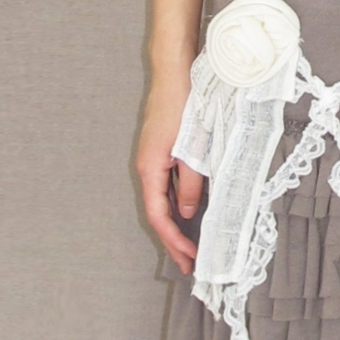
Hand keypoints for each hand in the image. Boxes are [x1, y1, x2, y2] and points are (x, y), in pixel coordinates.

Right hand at [138, 70, 205, 274]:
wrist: (173, 75)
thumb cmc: (182, 108)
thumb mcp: (192, 151)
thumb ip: (191, 184)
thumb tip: (187, 212)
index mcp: (149, 169)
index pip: (158, 216)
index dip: (173, 240)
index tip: (189, 258)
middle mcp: (147, 167)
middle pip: (157, 213)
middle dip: (172, 241)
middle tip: (188, 264)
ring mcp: (153, 159)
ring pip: (161, 200)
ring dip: (175, 225)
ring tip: (190, 246)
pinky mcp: (161, 152)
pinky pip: (166, 186)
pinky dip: (176, 204)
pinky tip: (190, 213)